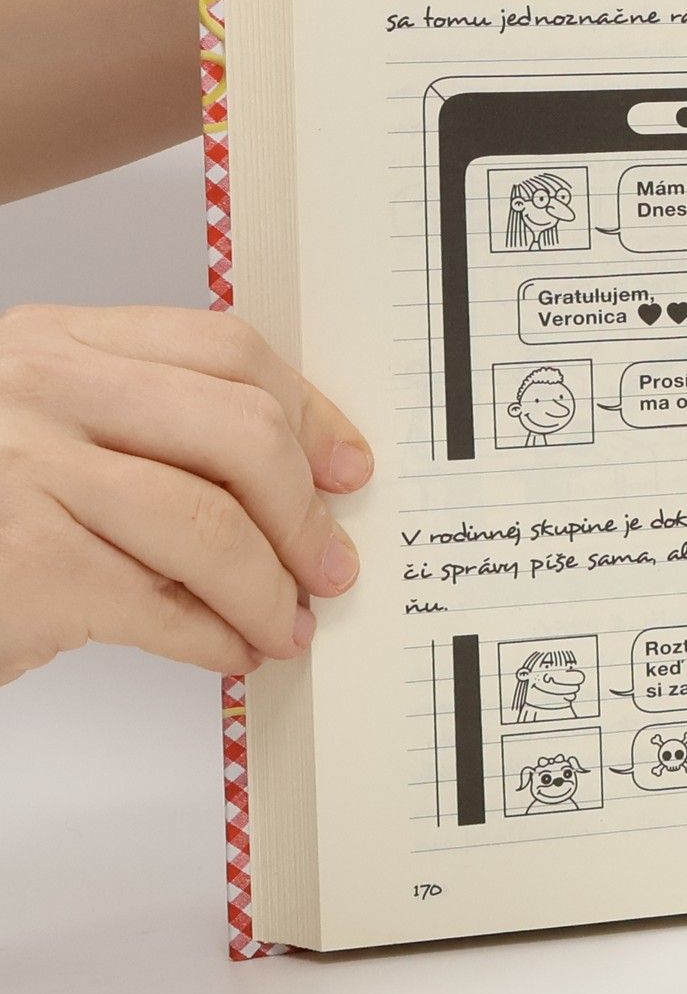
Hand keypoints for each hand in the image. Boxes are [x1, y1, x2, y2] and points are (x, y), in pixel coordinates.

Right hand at [0, 306, 370, 684]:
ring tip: (285, 622)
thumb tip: (293, 478)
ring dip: (268, 589)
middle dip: (303, 511)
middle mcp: (42, 391)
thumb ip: (144, 424)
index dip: (308, 413)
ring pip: (210, 526)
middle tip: (331, 563)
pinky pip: (160, 605)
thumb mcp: (40, 425)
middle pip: (239, 432)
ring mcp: (27, 473)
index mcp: (59, 342)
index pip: (226, 351)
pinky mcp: (26, 564)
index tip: (346, 466)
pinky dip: (213, 637)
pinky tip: (228, 650)